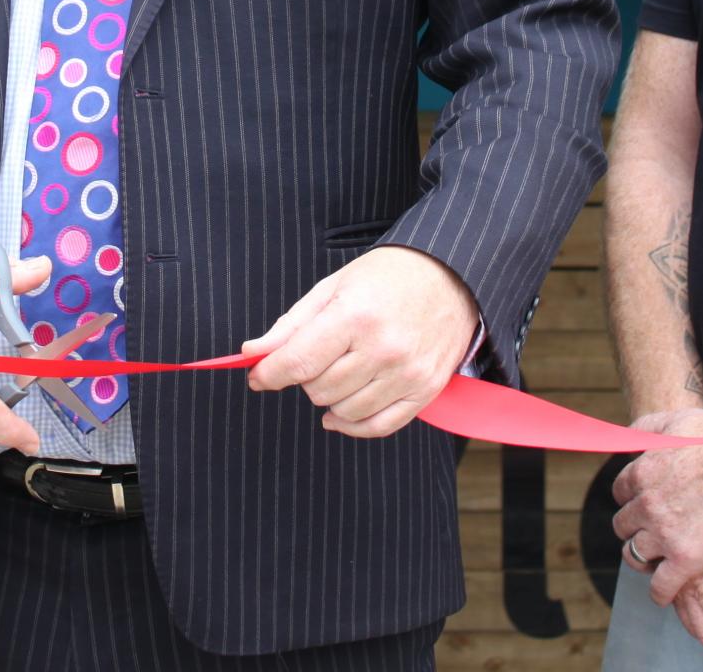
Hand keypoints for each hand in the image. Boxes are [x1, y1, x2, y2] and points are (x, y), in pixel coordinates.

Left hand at [240, 245, 477, 438]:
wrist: (449, 276)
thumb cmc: (387, 277)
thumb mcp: (333, 287)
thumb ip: (291, 325)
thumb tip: (253, 352)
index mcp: (355, 316)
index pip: (299, 362)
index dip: (270, 374)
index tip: (258, 376)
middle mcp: (383, 349)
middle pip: (319, 390)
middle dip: (305, 377)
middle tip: (316, 356)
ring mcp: (407, 373)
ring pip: (344, 411)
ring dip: (330, 398)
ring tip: (338, 371)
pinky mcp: (425, 390)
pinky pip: (378, 426)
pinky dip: (353, 425)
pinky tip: (341, 412)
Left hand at [612, 408, 702, 605]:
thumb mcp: (676, 421)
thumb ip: (648, 427)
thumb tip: (632, 436)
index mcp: (642, 472)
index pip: (621, 494)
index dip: (631, 501)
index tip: (641, 508)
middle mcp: (646, 504)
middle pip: (624, 526)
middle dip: (633, 531)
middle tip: (647, 537)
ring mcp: (665, 532)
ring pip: (636, 555)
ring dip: (642, 560)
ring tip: (652, 566)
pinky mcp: (687, 556)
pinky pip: (661, 584)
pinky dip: (659, 592)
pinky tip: (664, 594)